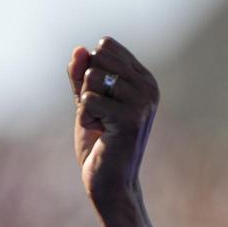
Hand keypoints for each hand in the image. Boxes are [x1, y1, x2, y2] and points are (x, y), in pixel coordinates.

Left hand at [66, 36, 158, 210]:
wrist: (109, 180)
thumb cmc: (98, 141)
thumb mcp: (85, 101)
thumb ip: (80, 74)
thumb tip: (79, 49)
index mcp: (142, 76)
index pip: (105, 46)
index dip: (89, 71)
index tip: (101, 98)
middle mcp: (148, 85)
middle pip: (98, 58)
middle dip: (87, 86)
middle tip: (99, 114)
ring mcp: (142, 100)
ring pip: (91, 79)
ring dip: (86, 105)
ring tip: (101, 125)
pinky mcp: (131, 117)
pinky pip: (88, 100)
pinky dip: (86, 118)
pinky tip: (101, 133)